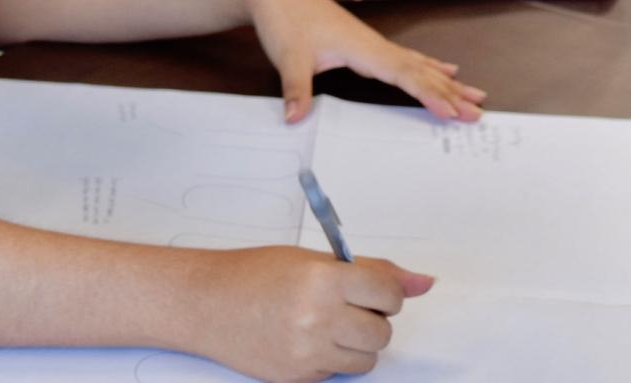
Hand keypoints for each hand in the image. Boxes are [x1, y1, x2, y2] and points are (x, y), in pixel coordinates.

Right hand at [191, 247, 433, 381]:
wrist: (206, 303)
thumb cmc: (255, 274)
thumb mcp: (314, 260)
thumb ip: (372, 271)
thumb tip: (424, 283)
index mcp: (325, 279)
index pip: (390, 293)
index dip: (386, 292)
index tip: (372, 290)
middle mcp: (318, 317)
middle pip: (382, 331)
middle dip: (373, 319)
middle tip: (345, 306)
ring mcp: (307, 352)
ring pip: (367, 358)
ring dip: (356, 343)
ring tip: (326, 323)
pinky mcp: (298, 377)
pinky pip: (339, 372)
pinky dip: (332, 358)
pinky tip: (305, 339)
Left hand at [245, 0, 487, 122]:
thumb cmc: (283, 18)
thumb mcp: (287, 57)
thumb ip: (296, 89)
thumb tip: (295, 118)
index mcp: (362, 47)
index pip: (405, 75)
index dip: (431, 94)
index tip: (453, 112)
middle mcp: (373, 44)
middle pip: (421, 71)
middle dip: (451, 92)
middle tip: (479, 111)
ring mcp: (371, 42)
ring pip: (418, 64)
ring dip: (446, 81)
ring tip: (474, 93)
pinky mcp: (364, 42)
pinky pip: (406, 58)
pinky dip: (429, 67)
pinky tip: (441, 68)